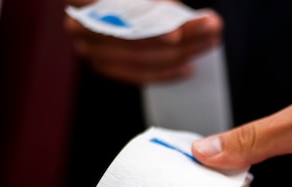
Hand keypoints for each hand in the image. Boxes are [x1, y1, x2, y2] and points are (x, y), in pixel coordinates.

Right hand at [64, 1, 222, 84]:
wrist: (110, 6)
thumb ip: (152, 3)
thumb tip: (184, 18)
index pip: (116, 12)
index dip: (146, 24)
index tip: (176, 34)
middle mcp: (79, 25)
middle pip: (136, 37)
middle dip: (180, 36)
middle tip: (212, 28)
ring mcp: (90, 50)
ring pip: (141, 59)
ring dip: (181, 52)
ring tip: (210, 41)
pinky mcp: (105, 66)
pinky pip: (138, 75)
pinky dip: (165, 72)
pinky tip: (189, 67)